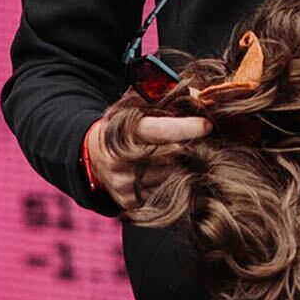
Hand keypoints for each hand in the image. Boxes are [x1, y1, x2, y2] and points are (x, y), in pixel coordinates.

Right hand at [88, 105, 209, 216]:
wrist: (93, 155)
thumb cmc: (122, 126)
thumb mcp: (134, 104)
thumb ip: (164, 98)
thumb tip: (201, 97)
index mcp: (122, 132)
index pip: (161, 131)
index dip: (187, 128)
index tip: (207, 124)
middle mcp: (121, 160)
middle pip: (172, 157)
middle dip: (188, 149)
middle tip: (195, 141)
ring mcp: (125, 184)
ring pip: (171, 178)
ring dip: (180, 167)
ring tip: (176, 157)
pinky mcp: (130, 202)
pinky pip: (164, 195)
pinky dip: (171, 184)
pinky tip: (165, 173)